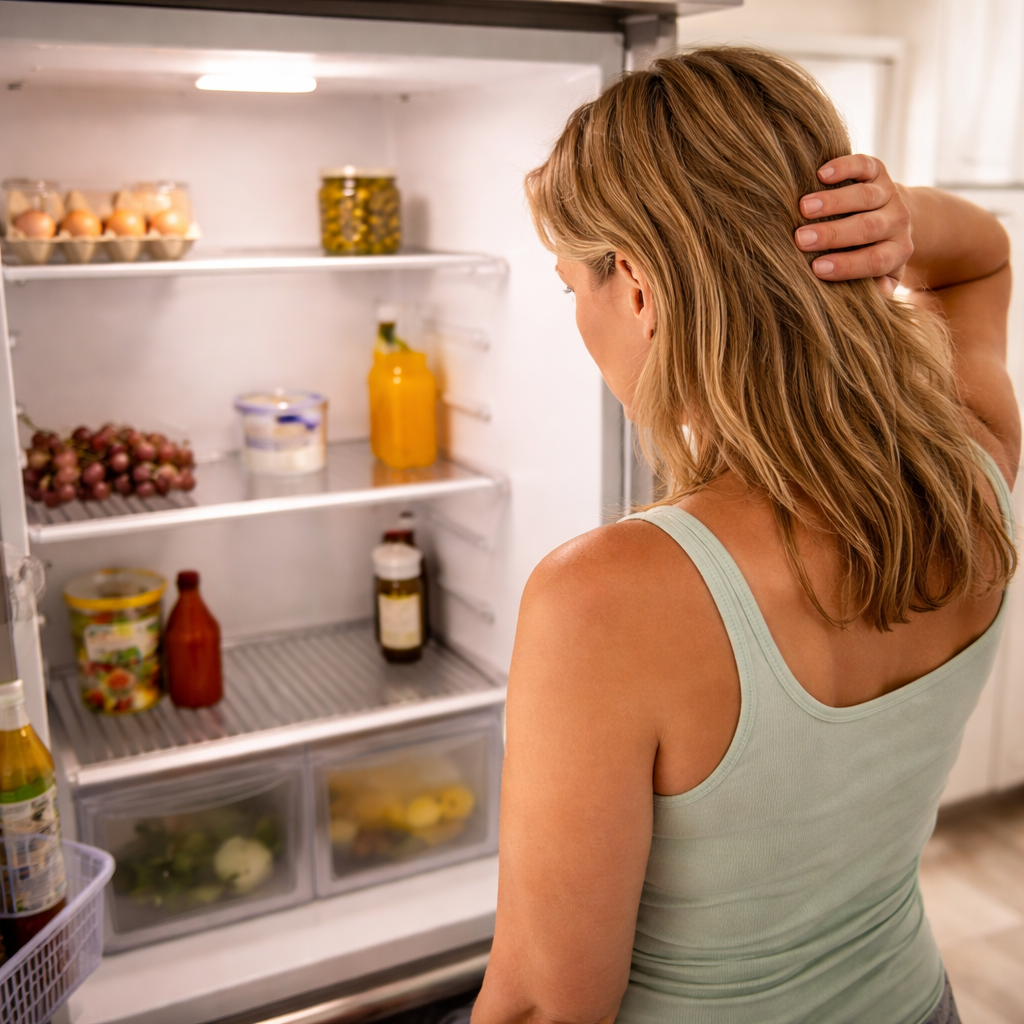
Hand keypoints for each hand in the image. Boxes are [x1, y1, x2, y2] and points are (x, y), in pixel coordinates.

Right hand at [794, 154, 912, 296]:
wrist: (896, 216)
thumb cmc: (873, 254)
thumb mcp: (881, 277)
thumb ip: (874, 288)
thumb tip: (868, 300)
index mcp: (897, 252)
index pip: (875, 260)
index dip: (848, 265)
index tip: (817, 269)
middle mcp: (897, 222)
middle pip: (868, 227)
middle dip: (834, 234)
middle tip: (801, 239)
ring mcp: (888, 194)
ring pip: (866, 196)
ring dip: (833, 201)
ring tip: (803, 207)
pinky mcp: (878, 171)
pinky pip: (865, 165)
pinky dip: (845, 166)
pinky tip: (821, 173)